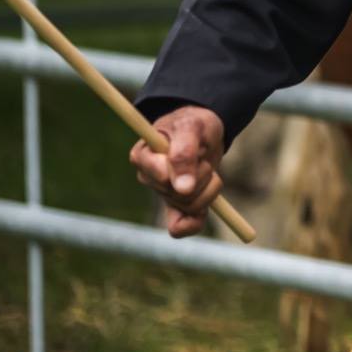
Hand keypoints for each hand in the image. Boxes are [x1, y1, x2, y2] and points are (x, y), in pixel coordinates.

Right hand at [130, 105, 224, 237]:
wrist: (204, 130)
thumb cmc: (194, 124)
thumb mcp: (192, 128)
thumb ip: (184, 154)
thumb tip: (183, 189)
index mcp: (142, 156)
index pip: (163, 178)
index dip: (186, 169)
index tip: (196, 151)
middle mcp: (148, 178)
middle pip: (178, 194)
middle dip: (202, 175)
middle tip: (203, 157)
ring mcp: (161, 193)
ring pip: (189, 206)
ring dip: (208, 189)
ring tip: (206, 169)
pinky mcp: (175, 205)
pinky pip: (179, 227)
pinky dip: (195, 223)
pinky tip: (203, 212)